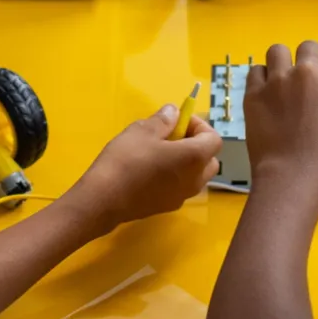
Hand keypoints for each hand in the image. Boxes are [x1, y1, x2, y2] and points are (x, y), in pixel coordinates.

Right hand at [69, 105, 221, 231]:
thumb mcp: (142, 130)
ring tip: (159, 152)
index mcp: (194, 158)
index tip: (177, 120)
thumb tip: (174, 112)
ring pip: (196, 175)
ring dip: (186, 161)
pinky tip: (149, 170)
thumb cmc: (126, 160)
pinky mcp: (168, 207)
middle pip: (210, 159)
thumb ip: (163, 120)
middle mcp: (195, 180)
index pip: (214, 139)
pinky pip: (181, 187)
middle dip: (196, 144)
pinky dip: (175, 176)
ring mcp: (182, 196)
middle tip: (171, 136)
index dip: (199, 125)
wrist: (103, 200)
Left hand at [245, 42, 317, 192]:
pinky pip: (256, 70)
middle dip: (306, 60)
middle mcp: (306, 72)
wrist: (291, 174)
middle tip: (301, 81)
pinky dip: (260, 79)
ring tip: (279, 82)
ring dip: (280, 63)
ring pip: (277, 50)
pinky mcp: (253, 91)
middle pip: (308, 46)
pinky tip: (263, 94)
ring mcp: (277, 79)